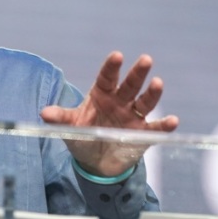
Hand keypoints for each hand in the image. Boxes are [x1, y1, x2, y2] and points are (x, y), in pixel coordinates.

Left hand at [40, 52, 177, 176]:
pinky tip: (173, 121)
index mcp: (101, 95)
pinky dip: (165, 125)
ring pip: (145, 102)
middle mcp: (120, 102)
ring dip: (152, 93)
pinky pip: (155, 128)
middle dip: (137, 73)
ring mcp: (133, 116)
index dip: (112, 67)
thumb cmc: (83, 136)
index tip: (117, 56)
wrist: (95, 162)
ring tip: (158, 83)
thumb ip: (61, 118)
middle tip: (146, 60)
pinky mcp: (143, 134)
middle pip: (130, 85)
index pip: (107, 78)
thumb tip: (44, 113)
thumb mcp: (70, 127)